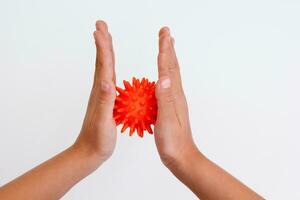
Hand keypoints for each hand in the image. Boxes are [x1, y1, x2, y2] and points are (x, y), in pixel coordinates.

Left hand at [74, 20, 116, 163]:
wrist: (89, 152)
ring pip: (104, 68)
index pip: (103, 65)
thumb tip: (107, 80)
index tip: (101, 30)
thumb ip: (105, 100)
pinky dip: (110, 67)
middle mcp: (100, 90)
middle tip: (101, 26)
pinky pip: (109, 78)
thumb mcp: (104, 121)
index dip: (103, 47)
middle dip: (102, 42)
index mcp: (101, 92)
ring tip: (106, 39)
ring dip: (105, 52)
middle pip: (102, 62)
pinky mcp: (106, 100)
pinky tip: (112, 67)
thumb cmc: (98, 139)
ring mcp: (102, 95)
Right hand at [154, 27, 198, 167]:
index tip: (164, 33)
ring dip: (167, 59)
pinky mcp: (169, 107)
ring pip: (170, 74)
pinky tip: (160, 76)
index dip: (165, 49)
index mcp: (174, 95)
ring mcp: (173, 101)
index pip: (168, 67)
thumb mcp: (166, 120)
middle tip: (166, 33)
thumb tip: (163, 76)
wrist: (182, 157)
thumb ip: (164, 98)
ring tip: (165, 48)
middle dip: (168, 48)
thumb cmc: (173, 142)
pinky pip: (166, 85)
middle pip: (172, 66)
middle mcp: (175, 95)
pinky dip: (163, 74)